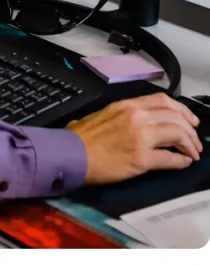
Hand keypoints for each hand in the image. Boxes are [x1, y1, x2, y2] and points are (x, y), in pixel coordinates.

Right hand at [66, 93, 202, 185]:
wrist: (71, 154)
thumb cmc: (80, 138)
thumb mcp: (100, 115)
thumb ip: (117, 114)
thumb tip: (124, 122)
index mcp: (125, 106)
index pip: (162, 100)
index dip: (181, 109)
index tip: (188, 119)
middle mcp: (135, 117)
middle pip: (175, 116)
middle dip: (190, 129)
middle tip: (194, 140)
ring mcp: (139, 137)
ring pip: (178, 133)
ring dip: (190, 145)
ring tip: (191, 153)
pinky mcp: (141, 158)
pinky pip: (171, 159)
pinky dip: (181, 162)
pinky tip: (182, 164)